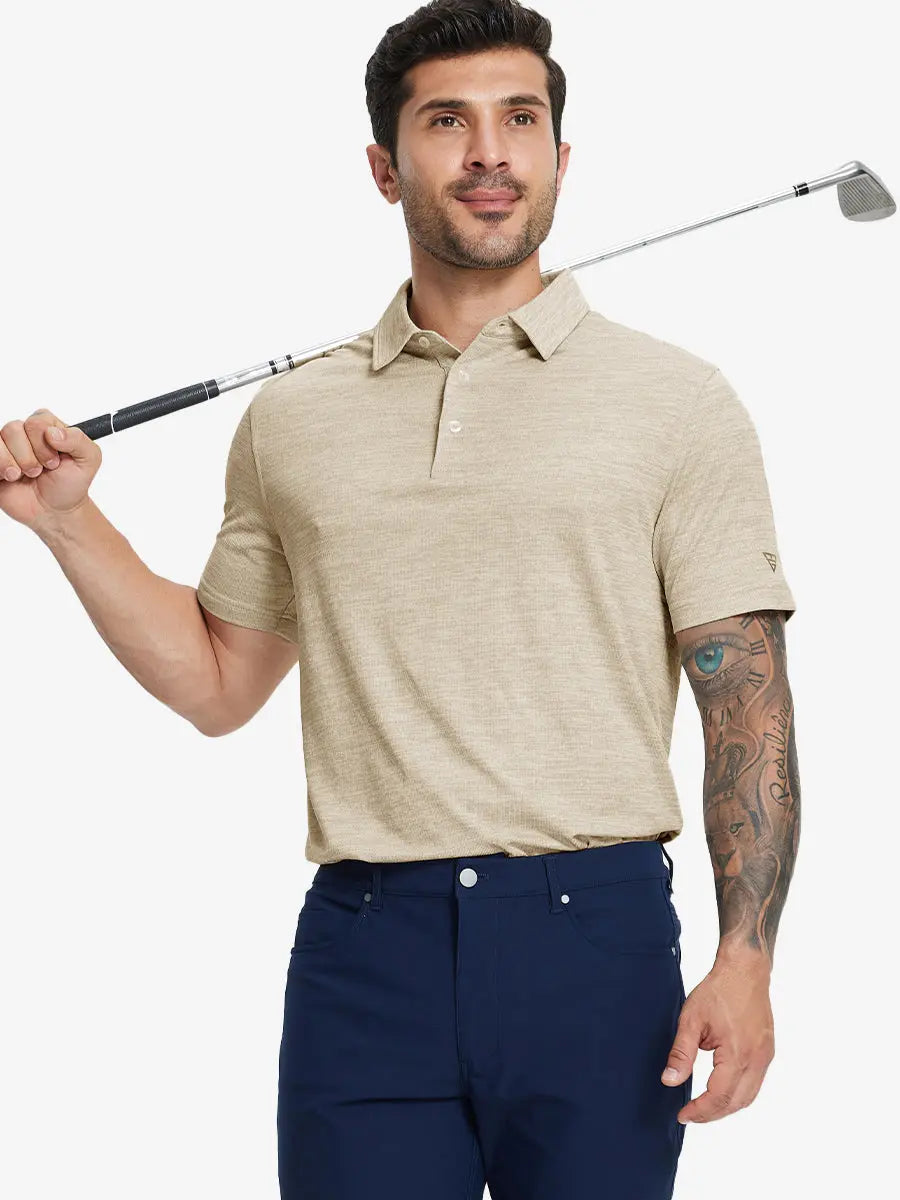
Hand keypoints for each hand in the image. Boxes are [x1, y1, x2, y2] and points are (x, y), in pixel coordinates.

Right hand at [0, 408, 100, 529]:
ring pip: (0, 439)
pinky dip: (1, 468)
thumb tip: (53, 432)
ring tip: (26, 475)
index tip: (55, 462)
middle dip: (30, 457)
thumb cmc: (71, 484)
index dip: (45, 444)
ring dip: (15, 463)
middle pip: (14, 429)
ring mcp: (7, 446)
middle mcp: (25, 432)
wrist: (55, 511)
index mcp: (47, 426)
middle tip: (41, 471)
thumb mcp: (89, 460)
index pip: (37, 421)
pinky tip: (12, 478)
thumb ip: (78, 440)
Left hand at [661, 957, 774, 1122]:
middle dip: (712, 1114)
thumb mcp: (691, 1019)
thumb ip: (681, 1053)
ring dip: (727, 1107)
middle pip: (736, 1102)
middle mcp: (757, 1059)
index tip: (683, 1115)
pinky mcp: (768, 1051)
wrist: (745, 970)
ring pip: (749, 1096)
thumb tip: (669, 1082)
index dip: (700, 1111)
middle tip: (690, 1115)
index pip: (719, 1096)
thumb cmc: (718, 990)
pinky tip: (721, 1090)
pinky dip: (738, 1094)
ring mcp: (765, 1056)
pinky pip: (755, 1083)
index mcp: (737, 1053)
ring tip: (703, 1108)